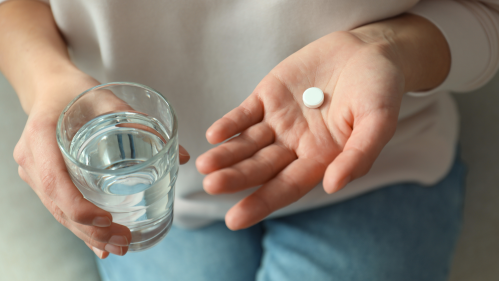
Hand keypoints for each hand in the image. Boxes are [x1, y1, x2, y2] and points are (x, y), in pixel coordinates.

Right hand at [13, 72, 189, 258]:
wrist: (49, 88)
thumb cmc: (78, 92)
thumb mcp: (107, 100)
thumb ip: (142, 124)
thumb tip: (183, 156)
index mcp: (42, 135)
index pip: (55, 180)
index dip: (79, 206)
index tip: (106, 220)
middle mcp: (32, 158)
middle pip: (57, 204)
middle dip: (90, 230)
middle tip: (124, 242)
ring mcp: (34, 171)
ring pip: (57, 212)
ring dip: (86, 234)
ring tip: (119, 246)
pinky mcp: (42, 178)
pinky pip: (58, 207)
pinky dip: (79, 227)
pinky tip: (100, 244)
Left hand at [196, 14, 449, 229]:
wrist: (368, 50)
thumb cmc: (380, 90)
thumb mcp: (379, 122)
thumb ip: (359, 155)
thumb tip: (332, 186)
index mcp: (320, 158)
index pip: (285, 187)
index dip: (261, 203)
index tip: (235, 220)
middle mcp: (295, 145)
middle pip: (260, 167)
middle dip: (236, 178)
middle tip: (211, 186)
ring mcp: (279, 121)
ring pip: (247, 143)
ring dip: (226, 154)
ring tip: (205, 164)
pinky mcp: (268, 97)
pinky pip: (245, 113)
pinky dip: (230, 123)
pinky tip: (214, 134)